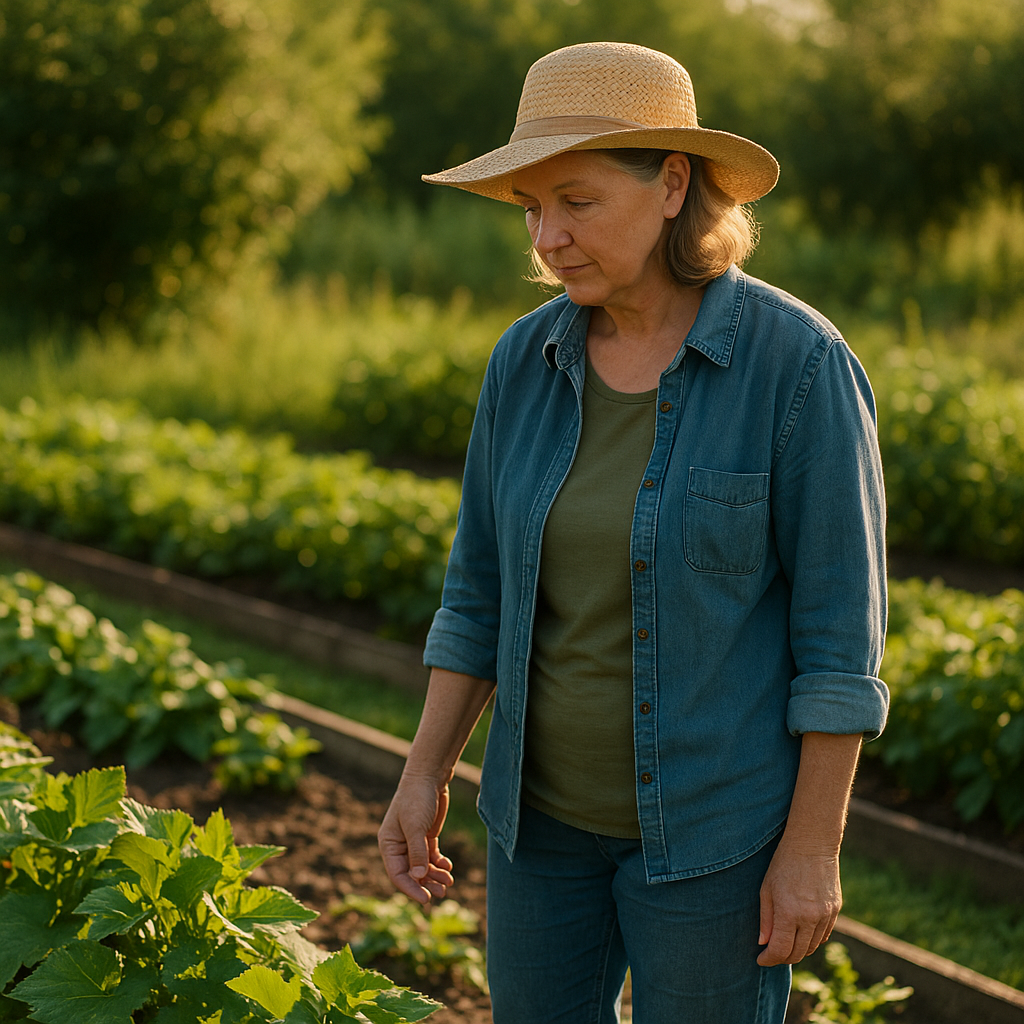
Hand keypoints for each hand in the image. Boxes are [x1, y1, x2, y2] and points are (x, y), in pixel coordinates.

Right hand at [378, 774, 455, 904]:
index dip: (411, 888)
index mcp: (388, 844)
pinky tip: (448, 867)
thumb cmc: (416, 799)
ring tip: (449, 882)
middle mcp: (399, 846)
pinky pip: (431, 857)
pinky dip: (439, 864)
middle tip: (443, 892)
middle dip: (426, 884)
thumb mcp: (415, 826)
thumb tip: (418, 877)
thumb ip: (417, 852)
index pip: (397, 874)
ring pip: (423, 867)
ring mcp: (413, 842)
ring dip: (435, 876)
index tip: (426, 899)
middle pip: (411, 873)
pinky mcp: (426, 836)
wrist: (429, 777)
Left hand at [756, 840, 841, 966]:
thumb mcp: (766, 888)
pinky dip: (812, 941)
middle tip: (771, 954)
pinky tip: (801, 935)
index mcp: (789, 912)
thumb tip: (764, 943)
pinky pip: (823, 936)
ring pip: (812, 947)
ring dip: (798, 951)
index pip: (780, 950)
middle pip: (797, 953)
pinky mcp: (835, 911)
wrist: (812, 845)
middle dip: (782, 958)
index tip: (760, 959)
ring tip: (785, 945)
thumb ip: (765, 919)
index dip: (769, 959)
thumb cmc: (783, 864)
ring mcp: (825, 915)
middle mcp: (809, 918)